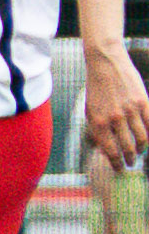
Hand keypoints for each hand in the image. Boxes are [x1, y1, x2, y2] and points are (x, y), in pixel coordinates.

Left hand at [86, 39, 148, 167]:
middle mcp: (115, 118)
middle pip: (127, 148)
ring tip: (139, 152)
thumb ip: (98, 130)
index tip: (119, 169)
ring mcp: (131, 110)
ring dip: (141, 149)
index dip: (116, 163)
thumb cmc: (96, 90)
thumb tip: (107, 150)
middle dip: (129, 160)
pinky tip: (147, 140)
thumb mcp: (90, 111)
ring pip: (142, 139)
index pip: (110, 151)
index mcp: (99, 122)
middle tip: (130, 164)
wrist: (105, 64)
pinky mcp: (144, 102)